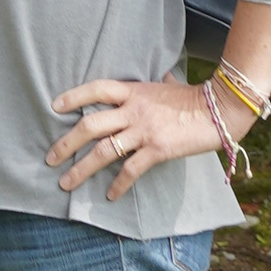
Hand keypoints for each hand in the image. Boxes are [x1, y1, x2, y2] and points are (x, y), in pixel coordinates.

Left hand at [46, 75, 229, 199]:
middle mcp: (134, 110)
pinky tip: (109, 195)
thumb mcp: (168, 84)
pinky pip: (130, 170)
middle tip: (50, 158)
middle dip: (66, 143)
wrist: (220, 108)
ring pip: (103, 151)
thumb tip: (164, 75)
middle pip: (90, 125)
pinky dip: (118, 185)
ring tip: (65, 183)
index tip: (54, 107)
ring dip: (81, 169)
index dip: (74, 96)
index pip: (96, 89)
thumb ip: (158, 83)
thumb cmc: (194, 96)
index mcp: (134, 91)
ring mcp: (144, 130)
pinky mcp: (157, 150)